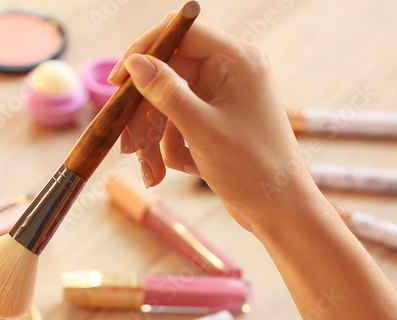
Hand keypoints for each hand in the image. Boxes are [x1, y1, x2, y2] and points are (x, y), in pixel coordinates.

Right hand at [111, 17, 318, 231]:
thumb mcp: (201, 128)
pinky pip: (178, 123)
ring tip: (151, 173)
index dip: (144, 53)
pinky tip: (178, 170)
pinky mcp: (215, 121)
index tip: (117, 83)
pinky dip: (170, 148)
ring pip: (168, 103)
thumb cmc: (252, 166)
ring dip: (152, 139)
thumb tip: (135, 63)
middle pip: (167, 74)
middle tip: (126, 146)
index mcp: (236, 59)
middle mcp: (230, 71)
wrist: (279, 208)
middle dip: (144, 114)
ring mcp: (222, 96)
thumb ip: (166, 92)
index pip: (180, 34)